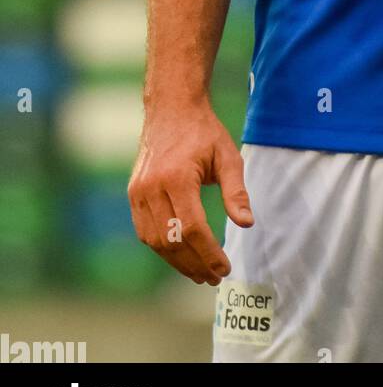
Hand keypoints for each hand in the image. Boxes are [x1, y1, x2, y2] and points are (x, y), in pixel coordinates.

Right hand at [128, 100, 253, 284]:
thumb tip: (246, 223)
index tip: (224, 268)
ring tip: (199, 273)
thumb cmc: (204, 132)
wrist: (171, 109)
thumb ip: (236, 192)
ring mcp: (138, 192)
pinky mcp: (133, 194)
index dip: (208, 253)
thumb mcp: (228, 157)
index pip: (192, 228)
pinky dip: (162, 248)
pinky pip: (145, 231)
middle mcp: (152, 188)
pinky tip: (181, 255)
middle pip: (171, 240)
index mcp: (177, 178)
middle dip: (194, 264)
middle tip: (214, 277)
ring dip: (177, 262)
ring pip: (155, 241)